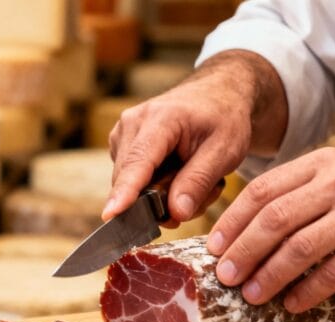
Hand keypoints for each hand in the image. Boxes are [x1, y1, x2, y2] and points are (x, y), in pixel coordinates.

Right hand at [104, 50, 285, 223]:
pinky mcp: (121, 145)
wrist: (216, 94)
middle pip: (130, 180)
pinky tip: (178, 176)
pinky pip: (131, 180)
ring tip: (195, 180)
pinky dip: (155, 187)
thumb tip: (176, 213)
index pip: (137, 162)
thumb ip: (199, 181)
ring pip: (131, 185)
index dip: (125, 191)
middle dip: (162, 202)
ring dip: (162, 195)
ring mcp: (122, 133)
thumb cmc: (223, 118)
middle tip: (204, 195)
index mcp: (160, 118)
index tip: (110, 215)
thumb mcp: (224, 150)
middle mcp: (132, 123)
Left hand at [207, 148, 334, 312]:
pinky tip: (291, 304)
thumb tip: (243, 227)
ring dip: (268, 276)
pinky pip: (332, 273)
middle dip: (242, 251)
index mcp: (323, 163)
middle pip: (273, 219)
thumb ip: (299, 192)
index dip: (232, 221)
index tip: (213, 246)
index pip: (262, 190)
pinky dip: (306, 292)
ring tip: (250, 295)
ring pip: (298, 248)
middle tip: (223, 275)